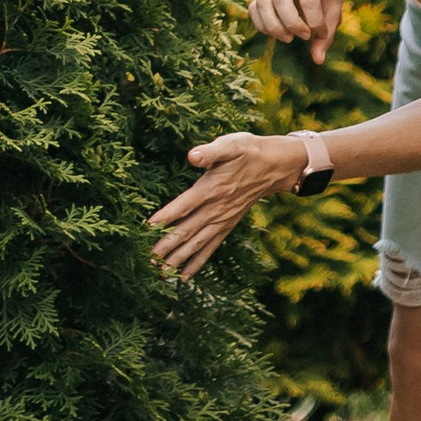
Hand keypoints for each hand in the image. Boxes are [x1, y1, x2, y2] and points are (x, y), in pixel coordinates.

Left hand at [149, 134, 301, 281]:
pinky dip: (196, 262)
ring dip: (177, 259)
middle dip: (166, 246)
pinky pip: (210, 248)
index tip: (148, 228)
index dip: (167, 216)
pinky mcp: (226, 226)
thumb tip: (193, 156)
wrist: (273, 166)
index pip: (184, 205)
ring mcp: (221, 221)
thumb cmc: (247, 152)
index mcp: (211, 189)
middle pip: (186, 230)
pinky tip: (184, 276)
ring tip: (160, 273)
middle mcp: (215, 209)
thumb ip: (210, 152)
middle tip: (147, 260)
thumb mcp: (230, 145)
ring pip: (196, 244)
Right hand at [249, 0, 344, 66]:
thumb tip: (318, 59)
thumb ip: (327, 34)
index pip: (309, 0)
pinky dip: (262, 26)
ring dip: (274, 26)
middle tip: (305, 36)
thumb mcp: (334, 9)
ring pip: (262, 2)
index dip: (316, 23)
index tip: (322, 34)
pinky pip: (253, 9)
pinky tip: (278, 34)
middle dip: (291, 23)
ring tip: (289, 38)